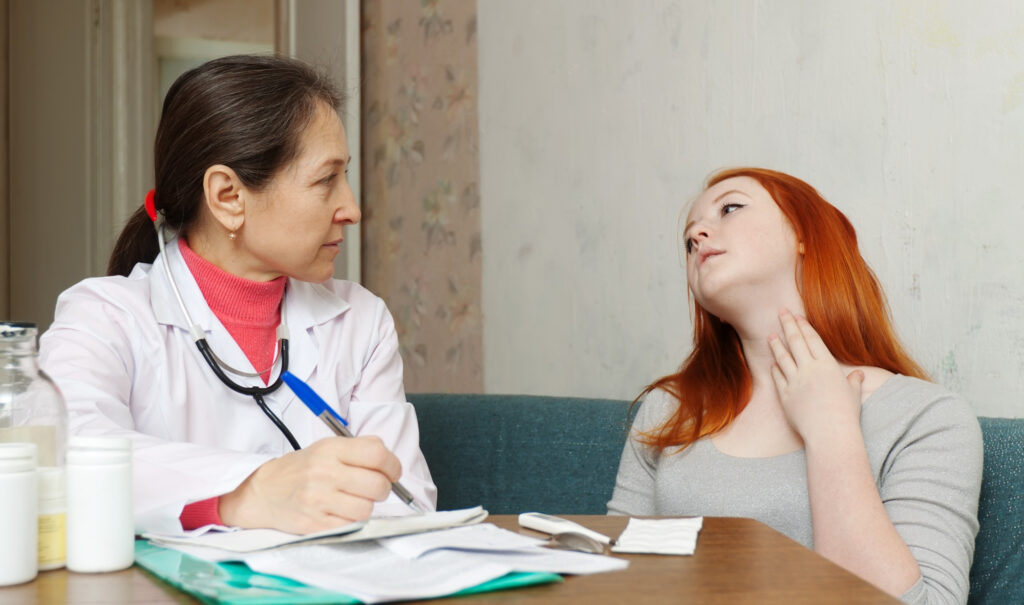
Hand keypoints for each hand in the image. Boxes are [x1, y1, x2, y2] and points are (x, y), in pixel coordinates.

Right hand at [219, 435, 401, 533]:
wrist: (264, 491)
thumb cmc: (302, 469)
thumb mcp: (327, 447)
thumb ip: (359, 449)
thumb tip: (391, 463)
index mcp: (330, 450)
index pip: (376, 454)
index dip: (392, 465)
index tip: (392, 472)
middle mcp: (324, 473)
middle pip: (377, 485)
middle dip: (383, 488)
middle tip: (374, 488)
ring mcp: (318, 500)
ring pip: (366, 509)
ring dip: (366, 506)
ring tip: (354, 500)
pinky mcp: (314, 524)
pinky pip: (350, 525)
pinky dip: (351, 520)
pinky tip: (341, 511)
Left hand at [767, 309, 863, 442]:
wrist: (830, 433)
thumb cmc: (845, 414)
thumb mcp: (853, 394)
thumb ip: (853, 382)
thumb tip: (857, 375)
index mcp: (827, 366)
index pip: (813, 340)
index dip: (804, 326)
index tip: (797, 316)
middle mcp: (809, 370)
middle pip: (795, 342)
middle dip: (788, 325)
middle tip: (781, 312)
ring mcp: (794, 382)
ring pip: (782, 358)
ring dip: (776, 345)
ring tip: (771, 335)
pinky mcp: (784, 396)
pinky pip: (778, 378)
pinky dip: (775, 369)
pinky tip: (773, 364)